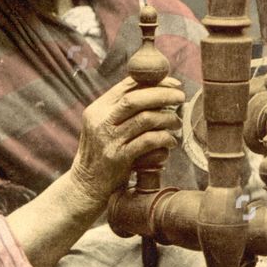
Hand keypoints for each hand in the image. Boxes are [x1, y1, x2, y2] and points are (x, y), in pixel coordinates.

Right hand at [68, 73, 184, 210]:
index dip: (154, 82)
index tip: (174, 84)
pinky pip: (148, 141)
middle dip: (162, 95)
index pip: (127, 85)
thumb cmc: (103, 153)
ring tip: (176, 123)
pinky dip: (164, 138)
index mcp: (98, 108)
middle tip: (180, 97)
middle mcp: (101, 121)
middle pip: (136, 99)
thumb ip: (122, 110)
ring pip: (145, 119)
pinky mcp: (118, 157)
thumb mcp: (104, 126)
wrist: (86, 185)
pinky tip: (171, 142)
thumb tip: (156, 91)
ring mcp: (109, 139)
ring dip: (167, 119)